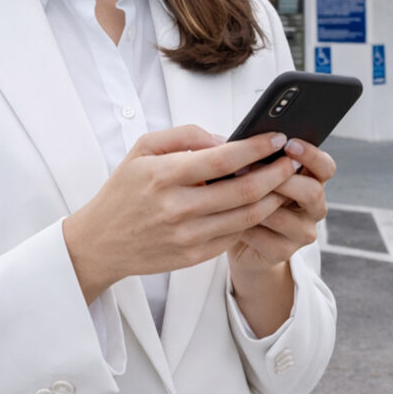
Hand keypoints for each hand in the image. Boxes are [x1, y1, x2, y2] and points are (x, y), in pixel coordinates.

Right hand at [62, 125, 297, 303]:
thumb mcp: (142, 149)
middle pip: (243, 190)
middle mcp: (177, 207)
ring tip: (285, 183)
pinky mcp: (193, 257)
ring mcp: (187, 236)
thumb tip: (224, 139)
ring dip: (273, 198)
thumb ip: (184, 136)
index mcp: (164, 175)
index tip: (277, 138)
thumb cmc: (123, 190)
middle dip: (275, 173)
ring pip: (246, 216)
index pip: (223, 158)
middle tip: (292, 161)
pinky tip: (263, 205)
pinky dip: (253, 220)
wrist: (100, 242)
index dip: (256, 147)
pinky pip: (233, 236)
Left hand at [228, 138, 335, 273]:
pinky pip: (263, 237)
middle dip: (281, 178)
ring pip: (283, 216)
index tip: (288, 143)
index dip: (311, 155)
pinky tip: (226, 216)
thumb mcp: (255, 174)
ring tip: (228, 191)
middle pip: (313, 192)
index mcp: (312, 181)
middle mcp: (314, 208)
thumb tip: (242, 140)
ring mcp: (302, 233)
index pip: (326, 167)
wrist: (242, 241)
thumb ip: (259, 159)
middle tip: (247, 168)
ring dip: (253, 202)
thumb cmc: (247, 196)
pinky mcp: (284, 252)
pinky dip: (242, 225)